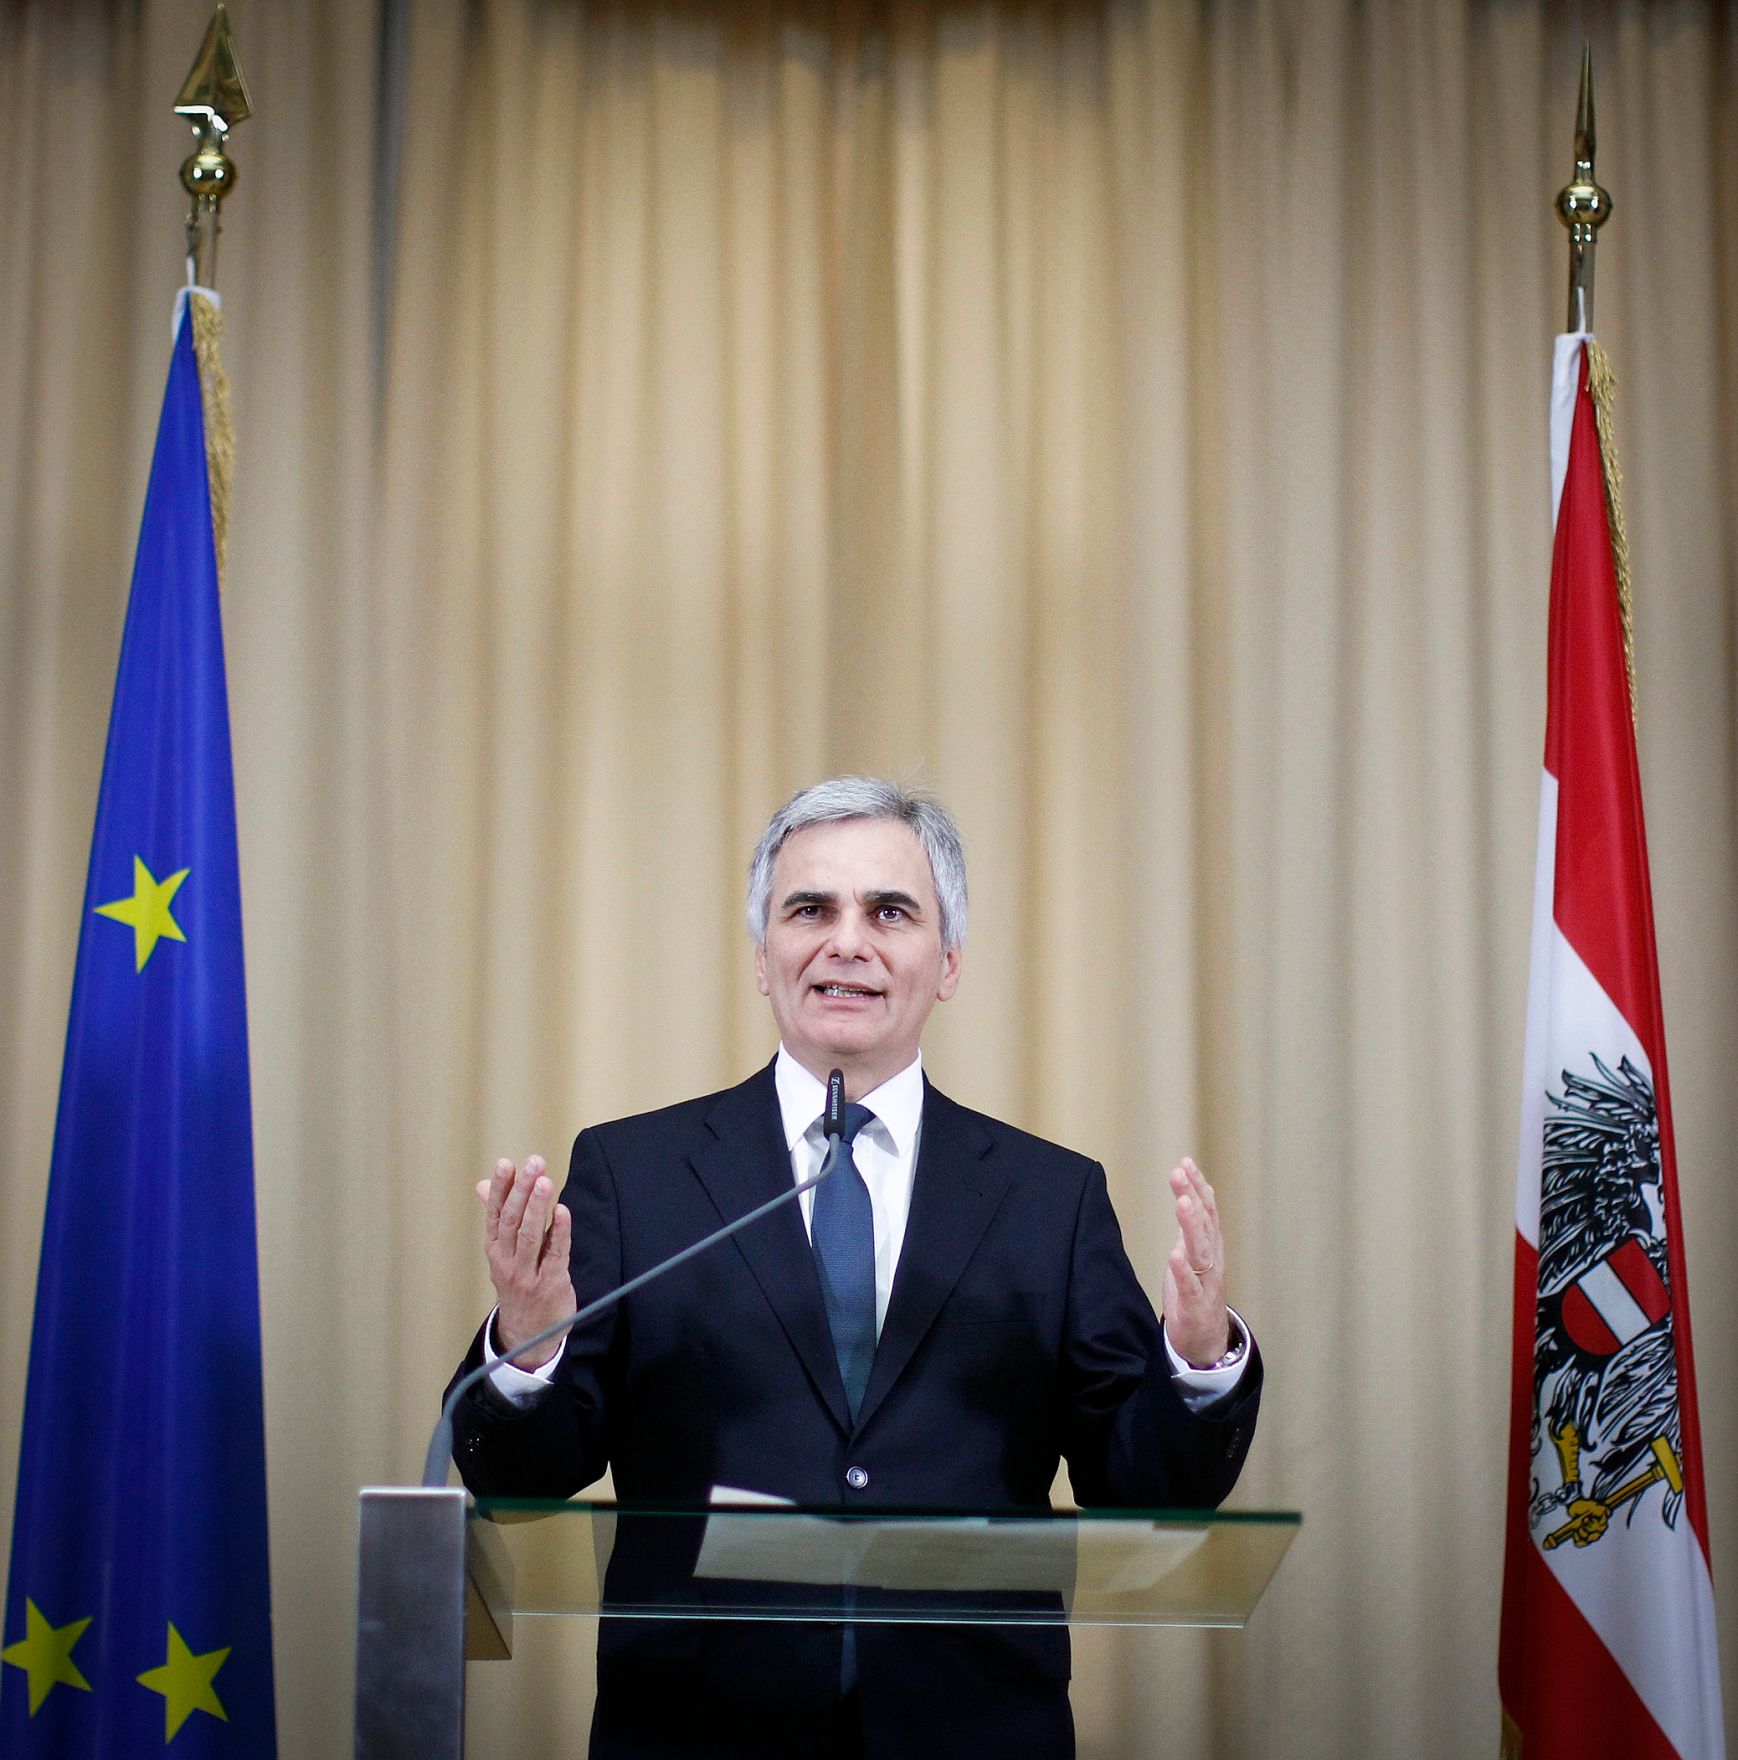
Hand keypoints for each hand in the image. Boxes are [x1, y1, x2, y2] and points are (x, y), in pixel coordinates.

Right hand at [477, 1156, 574, 1369]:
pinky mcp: (551, 1283)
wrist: (526, 1335)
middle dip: (522, 1190)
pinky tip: (563, 1211)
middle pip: (512, 1221)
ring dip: (537, 1207)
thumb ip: (497, 1217)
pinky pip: (555, 1254)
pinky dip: (559, 1231)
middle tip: (533, 1164)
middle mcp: (507, 1261)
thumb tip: (484, 1185)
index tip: (506, 1164)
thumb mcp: (502, 1253)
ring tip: (544, 1181)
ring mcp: (528, 1274)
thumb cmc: (518, 1284)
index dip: (501, 1188)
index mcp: (495, 1250)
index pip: (495, 1214)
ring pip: (530, 1236)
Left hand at [1161, 1157, 1230, 1367]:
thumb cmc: (1197, 1292)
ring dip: (1191, 1225)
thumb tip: (1189, 1193)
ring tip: (1182, 1203)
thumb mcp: (1195, 1253)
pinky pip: (1190, 1286)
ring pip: (1200, 1250)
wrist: (1206, 1340)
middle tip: (1180, 1173)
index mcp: (1211, 1246)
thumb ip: (1193, 1226)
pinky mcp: (1194, 1304)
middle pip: (1204, 1224)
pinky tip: (1174, 1256)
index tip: (1186, 1163)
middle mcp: (1212, 1260)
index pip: (1207, 1210)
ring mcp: (1205, 1282)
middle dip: (1193, 1197)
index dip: (1197, 1186)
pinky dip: (1183, 1271)